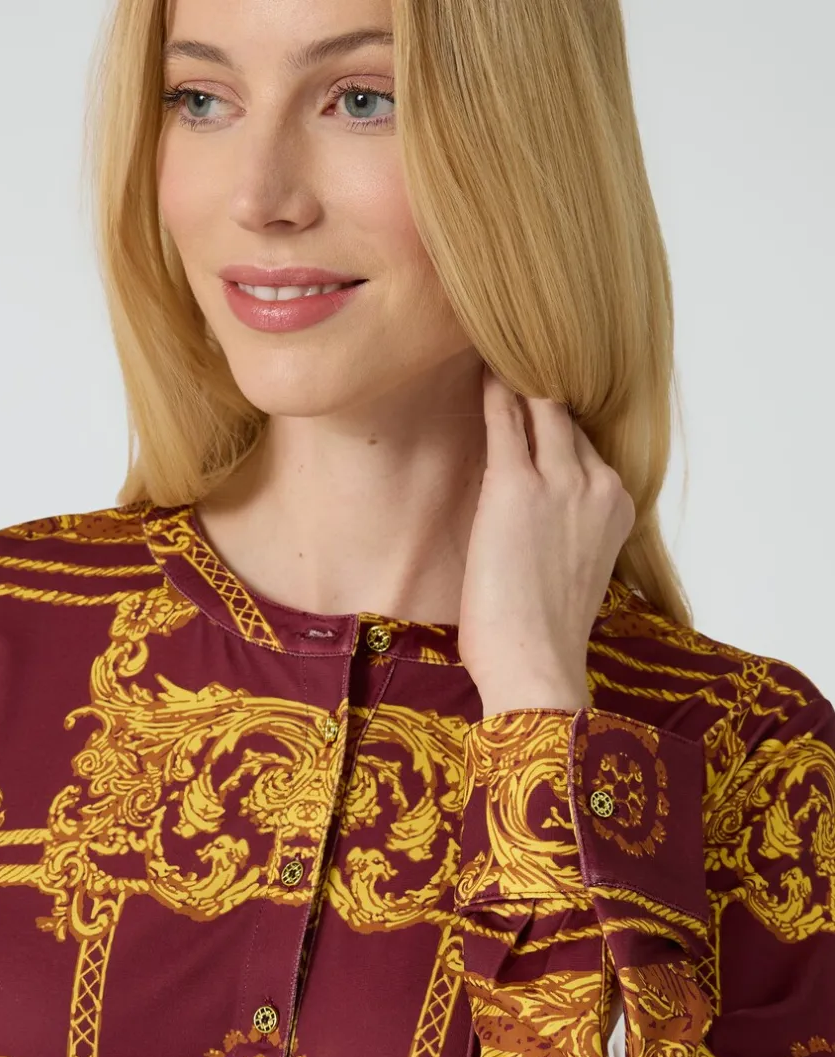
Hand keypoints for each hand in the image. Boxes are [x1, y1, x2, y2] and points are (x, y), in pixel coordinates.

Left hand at [458, 365, 635, 715]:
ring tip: (493, 350)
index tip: (535, 396)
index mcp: (617, 506)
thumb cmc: (543, 633)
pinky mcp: (516, 485)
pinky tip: (480, 369)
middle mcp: (599, 484)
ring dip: (518, 379)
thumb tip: (537, 517)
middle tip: (512, 354)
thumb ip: (568, 529)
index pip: (584, 443)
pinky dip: (493, 391)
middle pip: (567, 416)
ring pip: (542, 407)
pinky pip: (505, 419)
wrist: (536, 665)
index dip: (556, 421)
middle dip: (539, 390)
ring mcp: (561, 482)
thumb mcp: (573, 570)